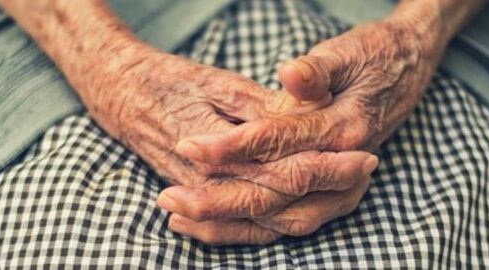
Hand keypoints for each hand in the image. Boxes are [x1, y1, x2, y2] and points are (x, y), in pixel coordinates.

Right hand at [80, 43, 377, 244]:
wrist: (121, 96)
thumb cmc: (169, 83)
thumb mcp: (217, 85)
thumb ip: (261, 110)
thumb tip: (305, 121)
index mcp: (218, 149)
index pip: (283, 170)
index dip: (328, 167)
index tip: (365, 158)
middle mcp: (211, 182)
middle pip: (280, 201)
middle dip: (329, 191)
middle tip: (367, 175)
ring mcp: (204, 194)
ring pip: (263, 222)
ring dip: (307, 212)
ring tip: (345, 196)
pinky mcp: (199, 197)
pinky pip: (238, 229)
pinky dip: (274, 227)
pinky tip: (296, 220)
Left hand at [170, 20, 439, 239]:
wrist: (406, 69)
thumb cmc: (372, 57)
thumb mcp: (346, 54)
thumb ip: (317, 71)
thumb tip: (291, 74)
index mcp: (344, 129)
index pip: (279, 144)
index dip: (232, 146)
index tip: (190, 145)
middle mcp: (344, 168)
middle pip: (275, 192)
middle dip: (219, 198)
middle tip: (170, 197)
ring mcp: (340, 187)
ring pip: (279, 218)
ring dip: (229, 222)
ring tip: (181, 217)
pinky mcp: (332, 194)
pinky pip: (289, 221)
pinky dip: (251, 226)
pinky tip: (216, 224)